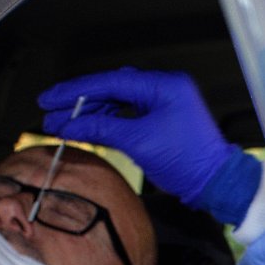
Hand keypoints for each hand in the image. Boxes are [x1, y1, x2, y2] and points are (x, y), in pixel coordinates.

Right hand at [39, 67, 235, 204]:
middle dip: (79, 101)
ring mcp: (162, 104)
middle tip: (50, 110)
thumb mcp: (138, 141)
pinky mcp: (160, 119)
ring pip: (117, 101)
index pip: (110, 82)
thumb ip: (102, 127)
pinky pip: (127, 114)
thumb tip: (70, 123)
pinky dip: (106, 121)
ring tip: (63, 124)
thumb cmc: (189, 161)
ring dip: (90, 112)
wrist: (213, 182)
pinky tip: (86, 128)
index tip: (51, 98)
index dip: (76, 91)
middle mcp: (163, 89)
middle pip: (111, 89)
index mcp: (163, 85)